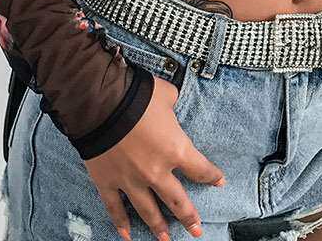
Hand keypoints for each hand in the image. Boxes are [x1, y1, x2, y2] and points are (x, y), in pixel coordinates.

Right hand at [85, 75, 224, 240]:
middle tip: (196, 230)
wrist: (102, 103)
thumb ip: (172, 104)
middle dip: (188, 216)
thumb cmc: (138, 96)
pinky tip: (126, 234)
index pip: (199, 169)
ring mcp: (131, 181)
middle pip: (177, 200)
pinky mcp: (108, 182)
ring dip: (159, 226)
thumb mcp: (165, 95)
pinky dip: (120, 222)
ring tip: (165, 239)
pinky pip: (115, 208)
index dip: (211, 176)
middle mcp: (157, 172)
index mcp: (176, 150)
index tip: (219, 182)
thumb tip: (171, 103)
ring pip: (148, 210)